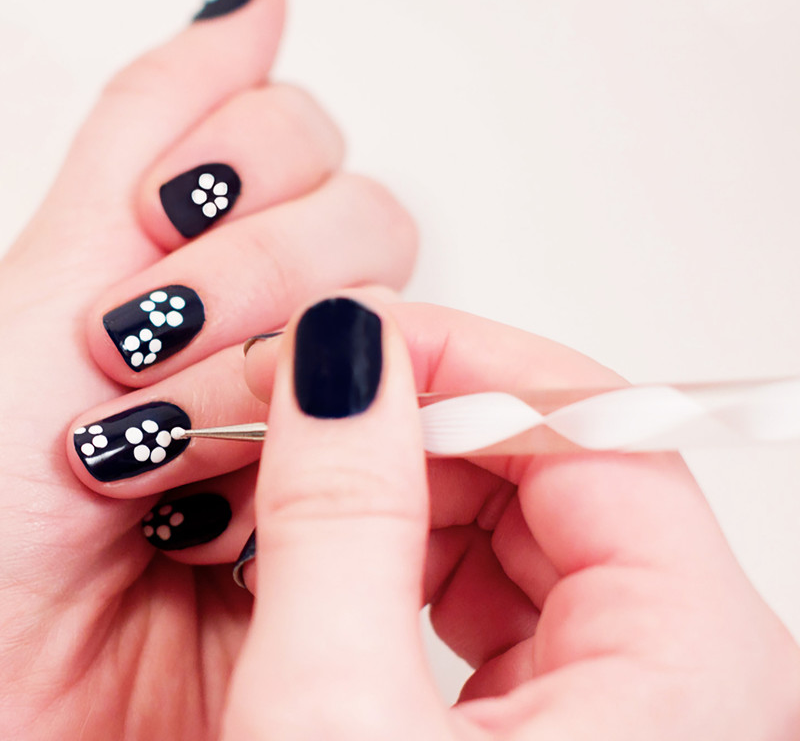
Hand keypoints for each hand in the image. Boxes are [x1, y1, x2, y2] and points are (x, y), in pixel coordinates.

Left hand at [0, 0, 414, 739]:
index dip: (243, 178)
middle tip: (144, 365)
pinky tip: (244, 518)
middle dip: (258, 281)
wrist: (5, 687)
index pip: (301, 140)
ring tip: (173, 476)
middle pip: (368, 226)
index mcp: (208, 259)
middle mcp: (278, 328)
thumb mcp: (47, 277)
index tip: (152, 233)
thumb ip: (157, 117)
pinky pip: (418, 449)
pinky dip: (348, 469)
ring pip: (399, 333)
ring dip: (276, 394)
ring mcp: (330, 415)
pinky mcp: (367, 509)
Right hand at [222, 296, 799, 739]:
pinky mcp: (564, 710)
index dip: (469, 365)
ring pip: (522, 517)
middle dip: (425, 419)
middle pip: (560, 466)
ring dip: (410, 480)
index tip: (361, 337)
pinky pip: (497, 583)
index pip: (597, 433)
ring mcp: (630, 688)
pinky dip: (415, 548)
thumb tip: (341, 358)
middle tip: (315, 398)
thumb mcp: (327, 723)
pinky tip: (348, 554)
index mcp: (696, 663)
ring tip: (313, 475)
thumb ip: (339, 515)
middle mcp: (688, 666)